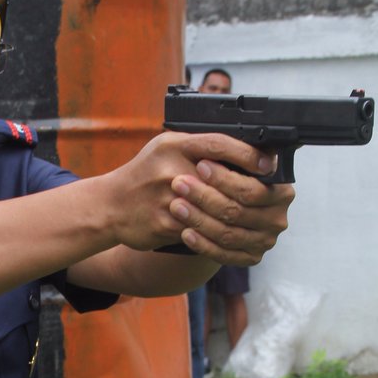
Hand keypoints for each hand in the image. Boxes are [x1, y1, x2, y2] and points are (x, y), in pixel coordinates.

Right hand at [104, 131, 283, 254]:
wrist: (109, 207)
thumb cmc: (143, 177)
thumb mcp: (166, 149)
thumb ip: (199, 148)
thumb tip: (246, 151)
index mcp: (173, 145)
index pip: (219, 144)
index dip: (248, 154)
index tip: (268, 164)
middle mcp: (169, 169)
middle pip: (222, 182)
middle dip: (247, 192)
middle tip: (266, 197)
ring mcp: (165, 198)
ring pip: (214, 210)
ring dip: (234, 216)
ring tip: (250, 218)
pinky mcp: (163, 224)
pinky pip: (199, 231)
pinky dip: (214, 234)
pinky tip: (225, 233)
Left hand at [167, 154, 293, 264]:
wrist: (221, 212)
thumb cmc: (226, 181)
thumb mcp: (235, 163)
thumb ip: (236, 155)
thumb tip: (235, 141)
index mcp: (281, 191)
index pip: (252, 188)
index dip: (224, 178)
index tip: (200, 165)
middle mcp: (277, 218)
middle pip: (237, 211)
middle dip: (205, 196)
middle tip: (179, 184)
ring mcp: (265, 241)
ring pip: (228, 233)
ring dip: (199, 219)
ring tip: (176, 205)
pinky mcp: (250, 258)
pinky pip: (224, 254)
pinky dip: (203, 244)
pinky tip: (185, 232)